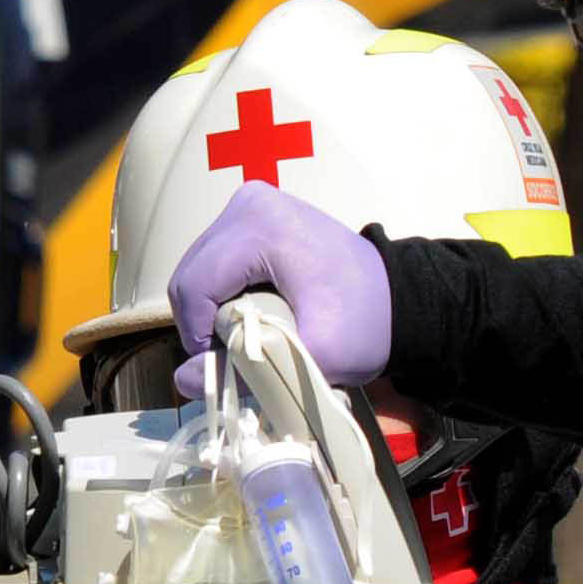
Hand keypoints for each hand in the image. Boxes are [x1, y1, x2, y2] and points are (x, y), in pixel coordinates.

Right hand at [166, 188, 392, 393]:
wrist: (400, 298)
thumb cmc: (364, 325)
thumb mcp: (313, 356)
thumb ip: (244, 369)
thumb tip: (182, 380)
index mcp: (260, 227)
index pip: (194, 286)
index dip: (198, 335)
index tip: (226, 363)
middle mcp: (248, 204)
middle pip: (190, 274)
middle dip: (202, 323)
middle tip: (233, 354)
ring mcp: (250, 203)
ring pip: (198, 267)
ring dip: (209, 309)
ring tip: (244, 335)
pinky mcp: (254, 212)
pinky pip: (215, 258)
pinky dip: (222, 292)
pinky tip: (251, 310)